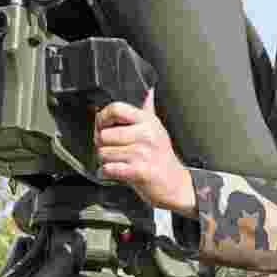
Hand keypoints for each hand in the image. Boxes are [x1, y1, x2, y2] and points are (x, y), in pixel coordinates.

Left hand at [93, 89, 195, 216]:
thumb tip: (149, 92)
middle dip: (102, 146)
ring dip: (105, 161)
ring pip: (104, 153)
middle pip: (104, 134)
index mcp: (147, 121)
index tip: (102, 126)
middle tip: (112, 151)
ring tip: (119, 162)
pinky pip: (109, 168)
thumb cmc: (161, 158)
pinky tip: (117, 172)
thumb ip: (148, 110)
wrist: (175, 185)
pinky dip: (107, 173)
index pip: (116, 108)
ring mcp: (143, 152)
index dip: (102, 118)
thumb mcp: (157, 130)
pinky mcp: (140, 171)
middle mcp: (146, 134)